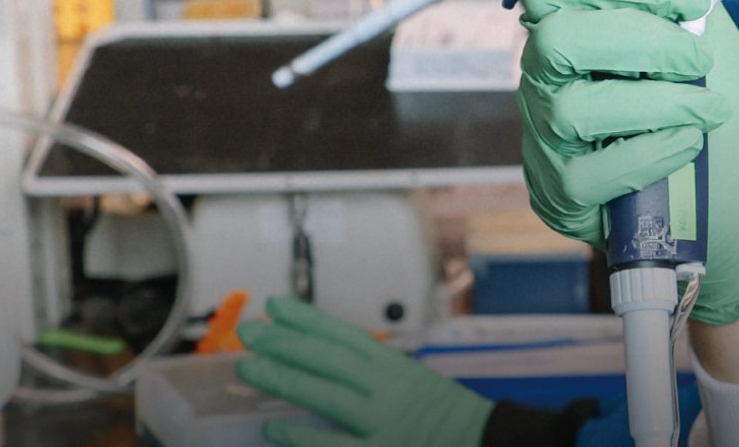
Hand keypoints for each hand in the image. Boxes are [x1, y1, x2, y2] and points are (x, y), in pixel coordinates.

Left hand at [235, 297, 490, 446]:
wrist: (490, 445)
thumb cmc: (447, 419)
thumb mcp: (413, 385)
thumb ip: (374, 375)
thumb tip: (324, 362)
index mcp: (396, 368)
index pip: (344, 335)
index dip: (306, 319)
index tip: (274, 305)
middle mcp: (389, 389)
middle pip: (330, 359)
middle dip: (286, 342)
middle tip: (248, 332)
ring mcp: (385, 422)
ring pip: (327, 395)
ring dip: (285, 379)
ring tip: (249, 368)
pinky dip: (302, 438)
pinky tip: (272, 431)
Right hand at [516, 0, 738, 325]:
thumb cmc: (712, 110)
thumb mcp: (700, 30)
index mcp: (571, 34)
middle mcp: (546, 84)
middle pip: (552, 38)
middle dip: (638, 37)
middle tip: (700, 56)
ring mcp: (548, 142)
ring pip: (572, 106)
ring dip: (656, 100)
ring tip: (707, 109)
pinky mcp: (564, 196)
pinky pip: (590, 169)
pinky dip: (650, 150)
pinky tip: (687, 145)